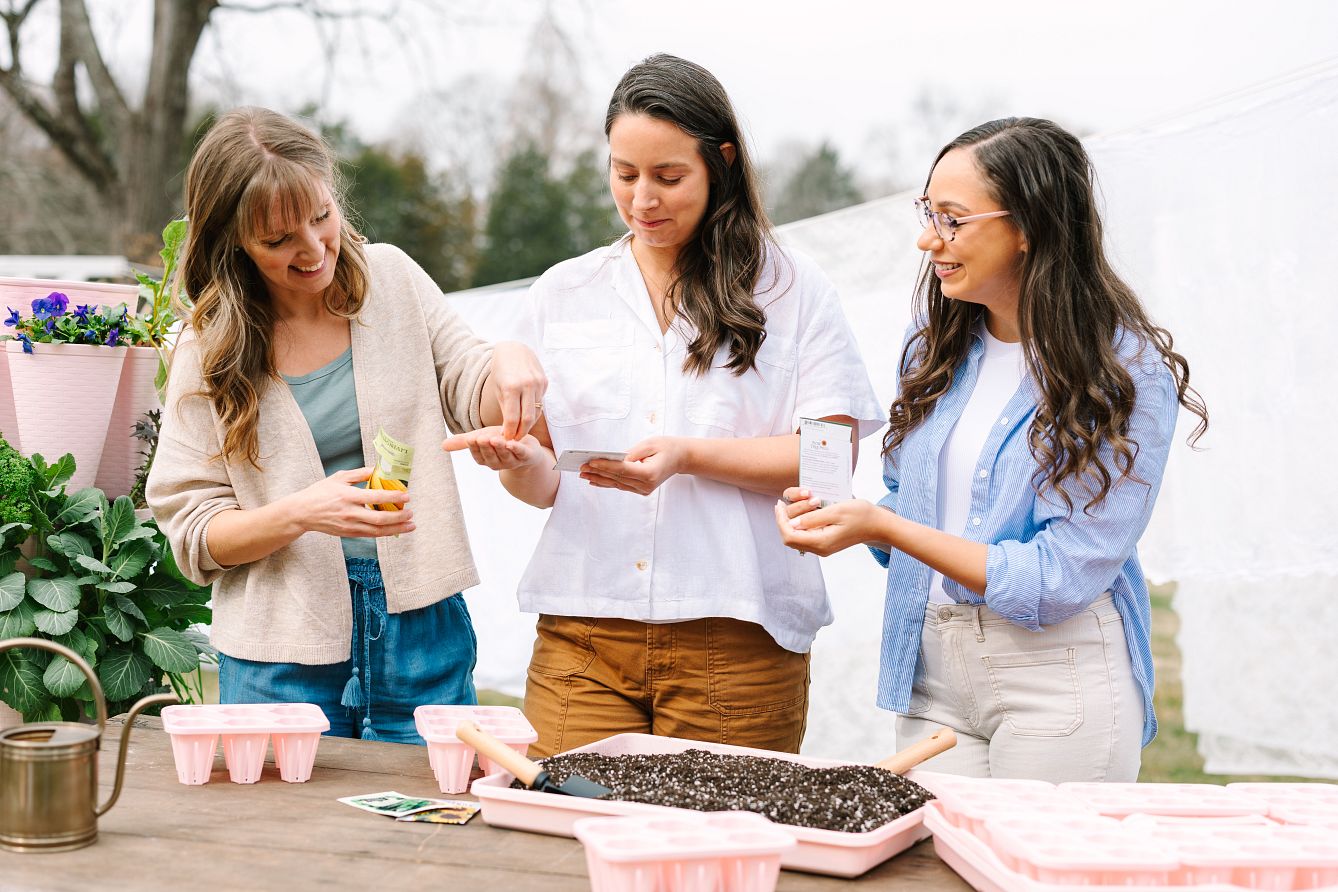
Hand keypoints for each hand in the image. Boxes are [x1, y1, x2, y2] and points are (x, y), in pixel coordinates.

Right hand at [284, 467, 414, 537]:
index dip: (393, 497)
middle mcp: (350, 513)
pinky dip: (385, 532)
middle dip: (399, 517)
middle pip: (379, 518)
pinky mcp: (348, 533)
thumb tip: (378, 469)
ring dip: (396, 528)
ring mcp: (349, 525)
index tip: (407, 496)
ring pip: (377, 530)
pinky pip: (370, 535)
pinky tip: (395, 529)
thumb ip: (360, 474)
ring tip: (411, 525)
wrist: (302, 513)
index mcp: (348, 496)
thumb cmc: (320, 492)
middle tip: (411, 512)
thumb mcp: (339, 477)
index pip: (375, 497)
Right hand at [442, 427, 546, 470]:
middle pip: (490, 457)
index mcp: (486, 460)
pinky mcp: (527, 455)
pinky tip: (511, 443)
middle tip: (480, 438)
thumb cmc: (500, 441)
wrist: (526, 446)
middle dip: (485, 448)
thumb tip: (442, 445)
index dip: (474, 448)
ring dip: (499, 448)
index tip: (470, 438)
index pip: (478, 455)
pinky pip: (521, 453)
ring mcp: (513, 461)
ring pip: (505, 455)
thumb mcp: (481, 438)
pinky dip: (517, 449)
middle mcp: (498, 463)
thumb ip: (464, 442)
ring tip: (494, 439)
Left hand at [488, 341, 546, 440]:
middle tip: (515, 440)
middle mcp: (526, 385)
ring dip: (528, 424)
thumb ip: (505, 408)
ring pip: (536, 412)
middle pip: (527, 418)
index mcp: (511, 387)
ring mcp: (538, 383)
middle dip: (521, 432)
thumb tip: (509, 429)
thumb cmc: (501, 370)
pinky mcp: (544, 382)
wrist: (514, 349)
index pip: (512, 418)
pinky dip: (533, 412)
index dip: (509, 432)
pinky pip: (540, 403)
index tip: (506, 439)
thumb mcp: (498, 389)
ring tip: (520, 430)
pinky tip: (526, 415)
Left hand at [582, 436, 686, 495]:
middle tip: (581, 467)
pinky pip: (620, 486)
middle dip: (598, 472)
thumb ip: (630, 454)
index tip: (591, 461)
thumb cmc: (666, 447)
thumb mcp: (649, 444)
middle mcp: (646, 485)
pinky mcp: (640, 490)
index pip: (623, 470)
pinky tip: (594, 480)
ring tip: (583, 474)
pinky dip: (606, 482)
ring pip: (616, 484)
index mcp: (650, 474)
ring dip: (599, 478)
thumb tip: (612, 459)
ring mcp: (643, 490)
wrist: (680, 458)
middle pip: (617, 478)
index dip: (606, 465)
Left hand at [774, 495, 882, 556]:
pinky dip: (800, 523)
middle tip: (783, 503)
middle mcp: (820, 548)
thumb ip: (813, 518)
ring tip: (796, 505)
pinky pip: (805, 535)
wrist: (878, 525)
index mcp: (822, 542)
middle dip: (784, 520)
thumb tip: (792, 523)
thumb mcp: (836, 511)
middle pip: (790, 538)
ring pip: (796, 537)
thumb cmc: (861, 515)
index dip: (780, 521)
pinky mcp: (825, 543)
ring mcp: (823, 547)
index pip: (790, 536)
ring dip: (792, 521)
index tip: (779, 505)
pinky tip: (803, 511)